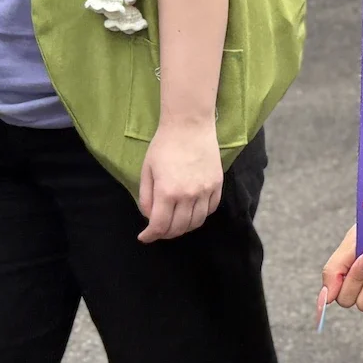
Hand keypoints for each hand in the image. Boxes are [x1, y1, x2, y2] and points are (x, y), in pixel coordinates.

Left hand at [137, 118, 222, 241]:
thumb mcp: (147, 170)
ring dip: (184, 228)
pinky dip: (200, 216)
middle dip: (166, 234)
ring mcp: (205, 191)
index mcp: (167, 192)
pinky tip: (191, 212)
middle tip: (159, 231)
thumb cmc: (164, 145)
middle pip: (179, 228)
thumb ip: (146, 197)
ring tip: (176, 224)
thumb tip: (150, 217)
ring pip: (196, 222)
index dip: (150, 235)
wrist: (189, 126)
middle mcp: (188, 195)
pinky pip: (210, 209)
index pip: (160, 226)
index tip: (145, 237)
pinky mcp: (217, 185)